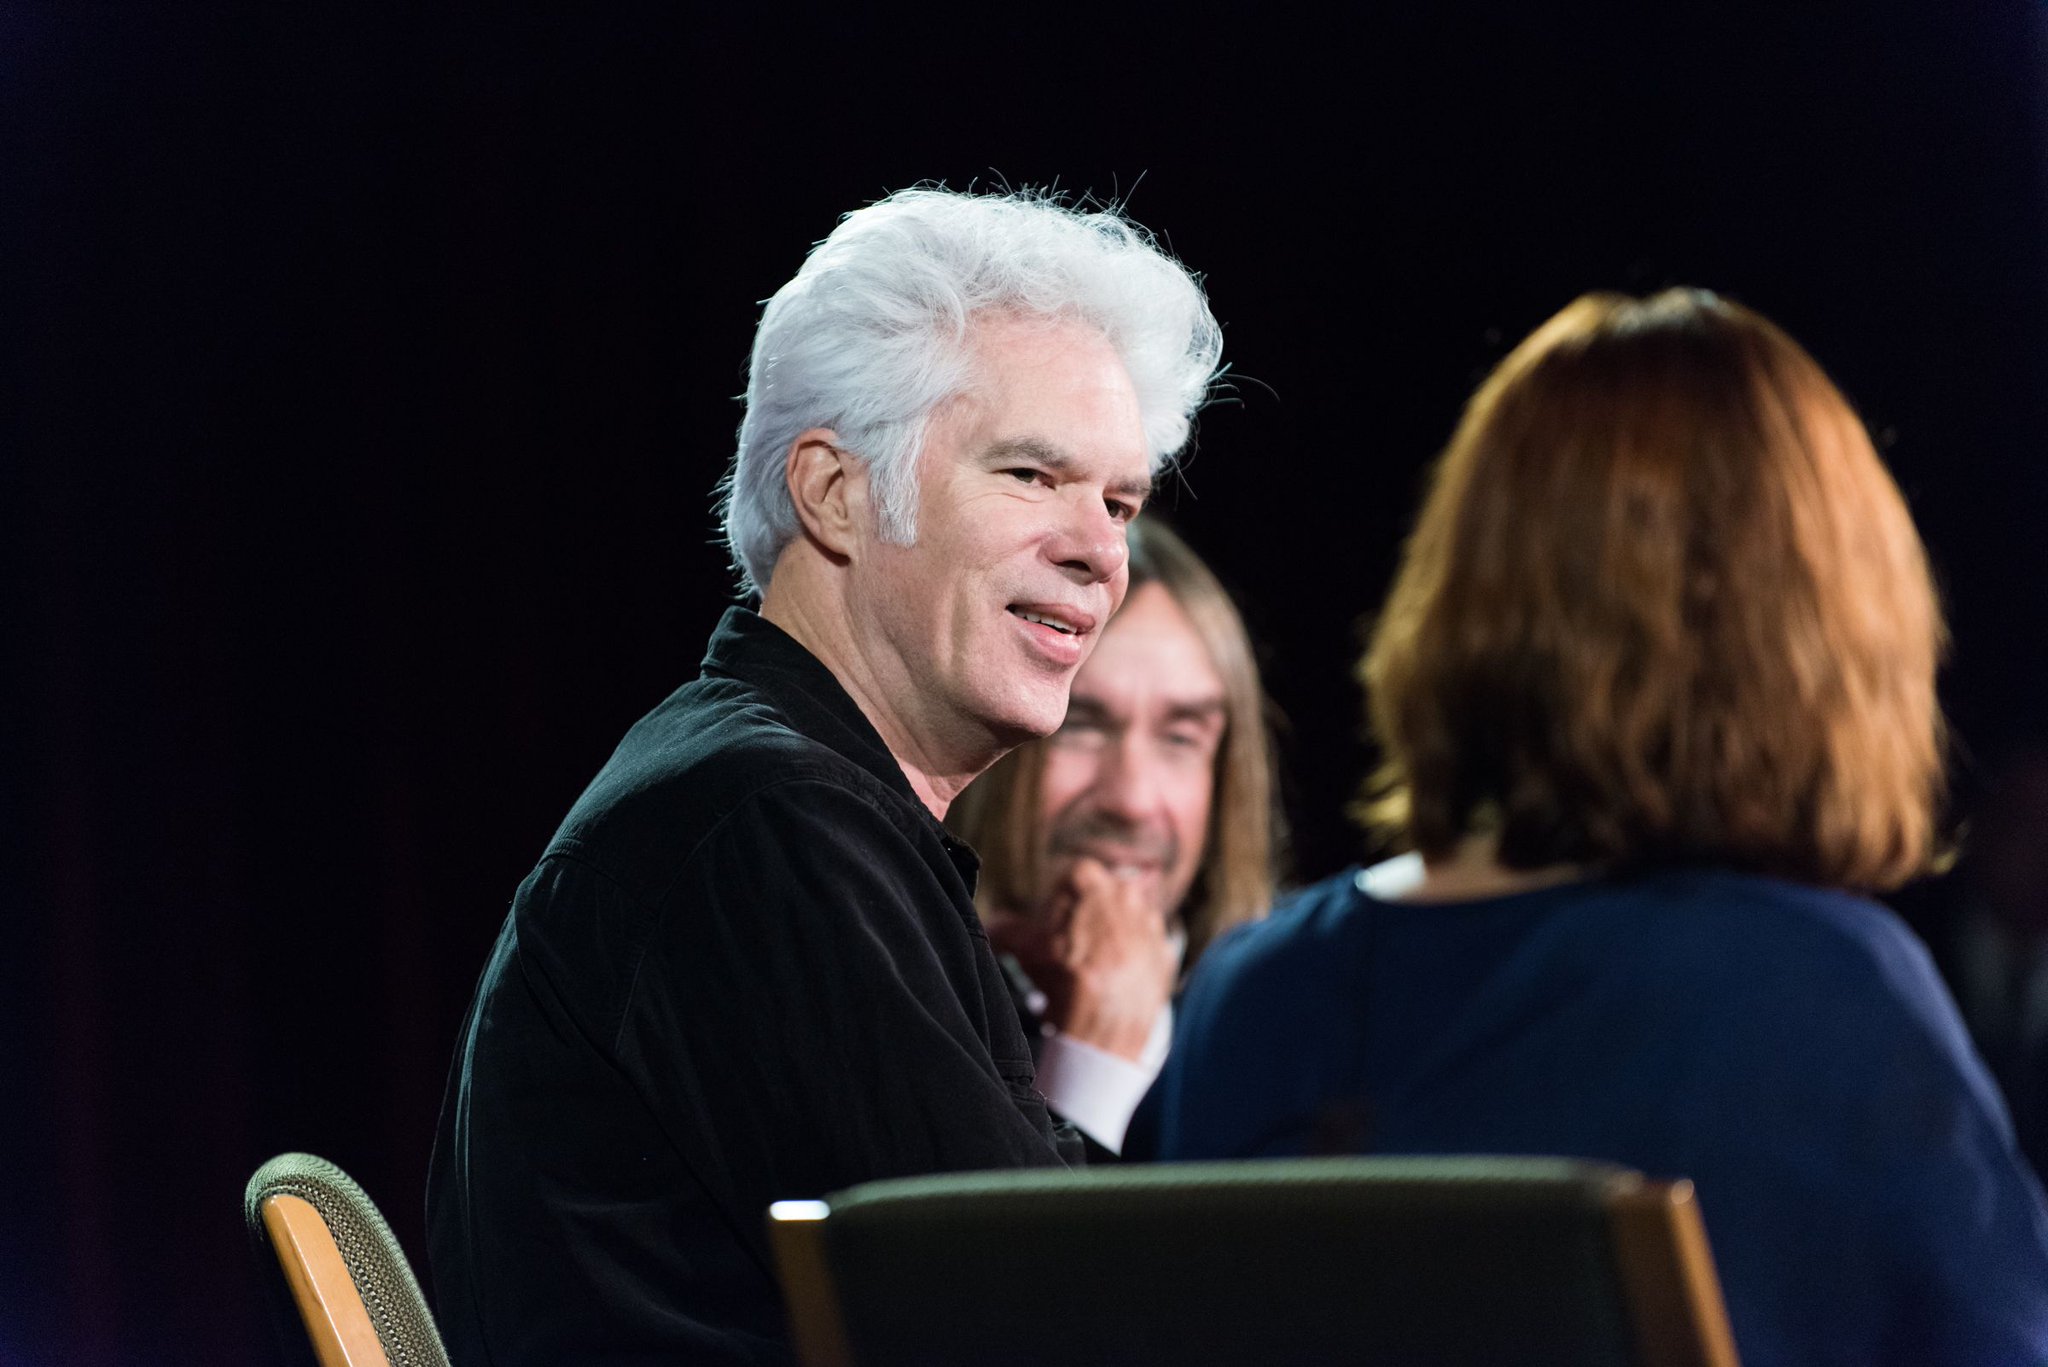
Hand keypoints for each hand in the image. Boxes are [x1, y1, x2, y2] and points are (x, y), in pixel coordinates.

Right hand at [984, 857, 1176, 1061]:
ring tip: (1091, 968)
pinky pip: (1146, 949)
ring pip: (1126, 921)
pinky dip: (1132, 960)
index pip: (1069, 878)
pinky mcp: (1167, 952)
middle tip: (1068, 948)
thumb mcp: (1024, 949)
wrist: (1104, 1025)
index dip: (1054, 903)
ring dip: (1111, 937)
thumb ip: (1006, 929)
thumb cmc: (1063, 980)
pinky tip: (1114, 982)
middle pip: (1101, 898)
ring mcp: (1152, 922)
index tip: (1047, 927)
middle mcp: (1127, 893)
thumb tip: (993, 927)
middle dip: (1085, 917)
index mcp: (1090, 880)